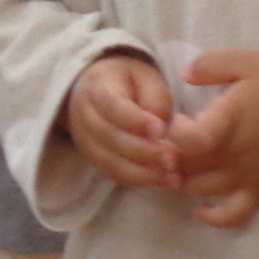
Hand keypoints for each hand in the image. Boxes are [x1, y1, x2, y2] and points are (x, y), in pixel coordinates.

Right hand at [62, 55, 177, 189]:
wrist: (97, 91)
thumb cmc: (128, 82)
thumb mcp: (144, 76)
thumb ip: (155, 97)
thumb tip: (161, 130)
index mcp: (97, 88)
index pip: (112, 106)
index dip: (135, 121)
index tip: (160, 130)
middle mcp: (85, 117)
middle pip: (110, 138)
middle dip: (143, 151)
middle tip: (173, 157)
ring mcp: (86, 142)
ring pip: (111, 163)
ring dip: (144, 173)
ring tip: (173, 175)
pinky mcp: (96, 160)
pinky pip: (115, 175)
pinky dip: (141, 181)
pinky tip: (165, 181)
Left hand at [170, 50, 258, 228]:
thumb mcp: (248, 61)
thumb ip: (211, 64)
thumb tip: (184, 75)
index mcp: (229, 121)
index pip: (189, 140)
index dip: (173, 134)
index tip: (178, 119)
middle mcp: (233, 154)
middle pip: (185, 166)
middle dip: (168, 156)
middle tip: (169, 143)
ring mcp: (246, 176)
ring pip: (198, 189)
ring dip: (182, 179)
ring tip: (180, 164)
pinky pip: (233, 216)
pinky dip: (214, 218)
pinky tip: (200, 210)